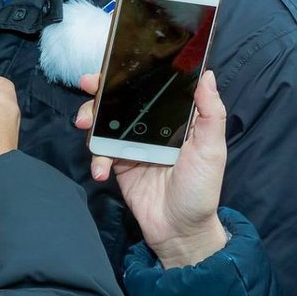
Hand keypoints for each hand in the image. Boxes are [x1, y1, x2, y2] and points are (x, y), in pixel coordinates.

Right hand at [72, 70, 228, 267]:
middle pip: (121, 100)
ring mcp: (133, 145)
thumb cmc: (201, 190)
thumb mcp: (211, 151)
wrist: (180, 231)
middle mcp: (151, 127)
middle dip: (100, 91)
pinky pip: (101, 152)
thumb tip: (207, 75)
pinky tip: (101, 171)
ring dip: (91, 119)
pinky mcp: (119, 164)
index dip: (131, 73)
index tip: (112, 64)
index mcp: (174, 119)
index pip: (151, 88)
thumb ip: (210, 114)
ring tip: (85, 125)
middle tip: (87, 86)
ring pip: (105, 122)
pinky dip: (96, 159)